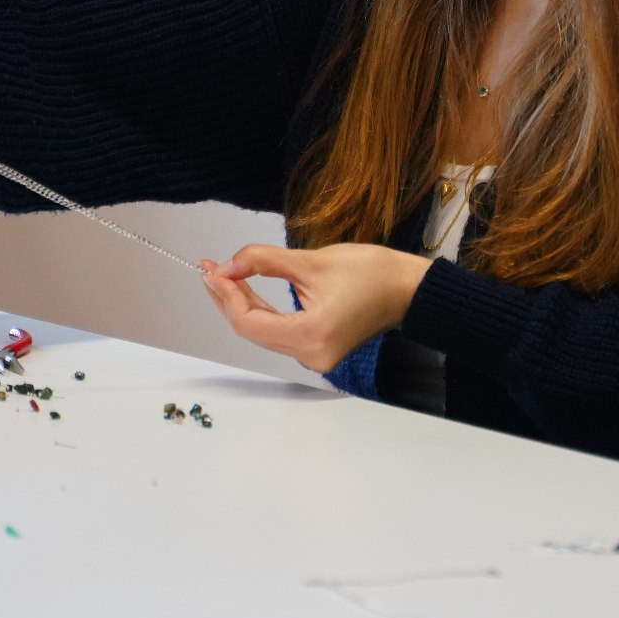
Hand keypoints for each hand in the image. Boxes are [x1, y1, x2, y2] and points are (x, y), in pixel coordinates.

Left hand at [199, 244, 434, 374]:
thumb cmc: (373, 273)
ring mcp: (315, 356)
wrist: (409, 289)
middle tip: (209, 268)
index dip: (226, 295)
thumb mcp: (312, 261)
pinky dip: (260, 310)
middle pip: (252, 330)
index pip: (249, 323)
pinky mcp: (318, 348)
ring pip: (263, 331)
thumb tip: (228, 265)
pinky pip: (278, 331)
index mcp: (311, 336)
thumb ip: (264, 262)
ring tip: (221, 273)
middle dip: (228, 298)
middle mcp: (311, 355)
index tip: (212, 269)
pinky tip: (245, 288)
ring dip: (241, 303)